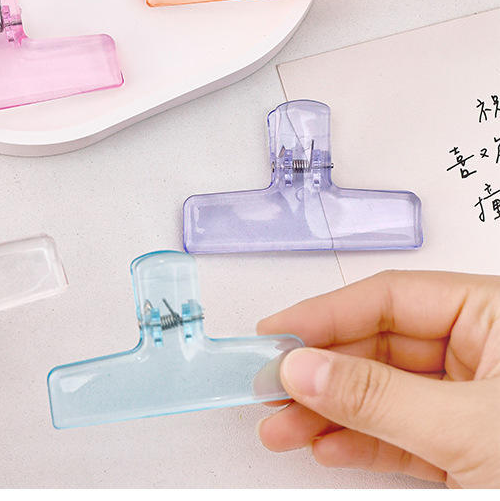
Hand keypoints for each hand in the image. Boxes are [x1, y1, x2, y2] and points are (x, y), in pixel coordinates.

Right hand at [256, 270, 499, 487]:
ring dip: (328, 413)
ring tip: (282, 427)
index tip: (277, 334)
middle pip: (379, 347)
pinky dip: (361, 442)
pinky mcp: (469, 450)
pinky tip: (325, 445)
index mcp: (496, 317)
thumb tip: (306, 369)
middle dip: (320, 374)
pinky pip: (402, 434)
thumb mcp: (469, 428)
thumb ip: (381, 397)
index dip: (327, 314)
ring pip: (383, 395)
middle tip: (271, 386)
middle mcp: (485, 353)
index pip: (393, 299)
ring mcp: (475, 404)